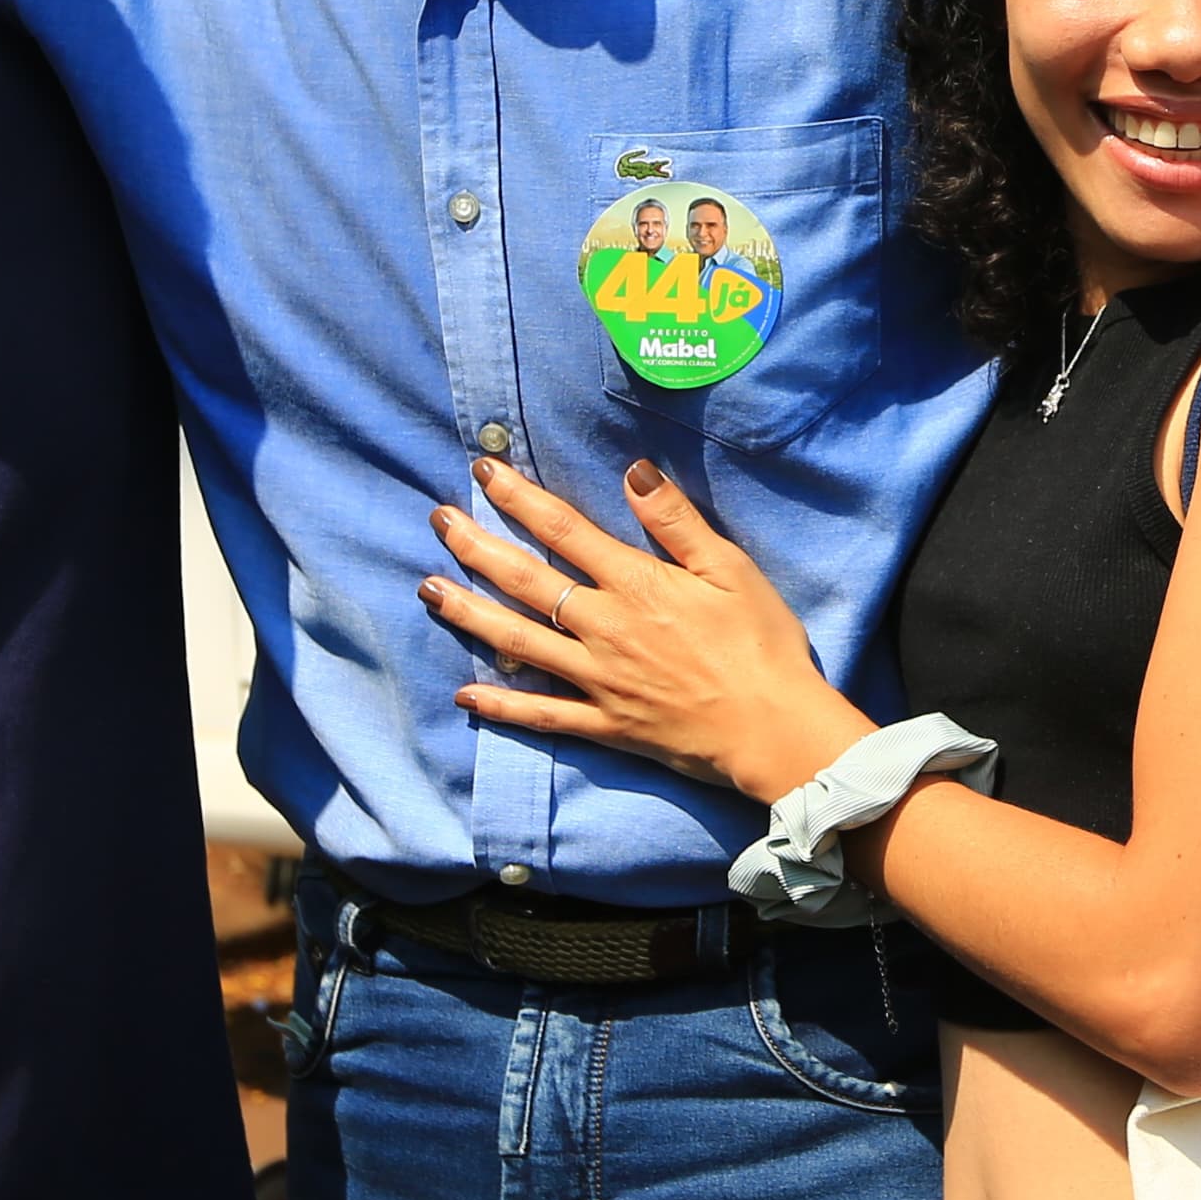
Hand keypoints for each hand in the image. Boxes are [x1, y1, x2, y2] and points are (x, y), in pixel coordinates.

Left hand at [424, 454, 872, 803]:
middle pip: (526, 581)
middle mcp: (604, 628)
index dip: (520, 498)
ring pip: (518, 642)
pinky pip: (543, 714)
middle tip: (438, 520)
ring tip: (428, 589)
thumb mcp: (730, 569)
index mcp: (636, 585)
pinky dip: (503, 705)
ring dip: (469, 613)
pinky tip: (466, 693)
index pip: (564, 530)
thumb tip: (633, 471)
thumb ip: (676, 521)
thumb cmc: (761, 644)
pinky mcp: (605, 724)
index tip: (485, 470)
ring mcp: (598, 679)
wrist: (773, 729)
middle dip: (477, 547)